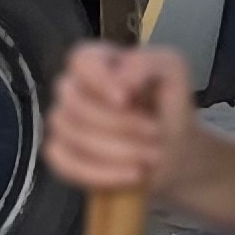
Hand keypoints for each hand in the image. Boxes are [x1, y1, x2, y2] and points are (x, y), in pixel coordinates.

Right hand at [47, 41, 195, 197]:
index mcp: (96, 61)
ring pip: (74, 135)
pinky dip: (102, 173)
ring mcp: (62, 122)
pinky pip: (66, 164)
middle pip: (75, 102)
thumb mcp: (172, 71)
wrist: (173, 149)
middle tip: (156, 134)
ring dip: (120, 150)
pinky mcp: (60, 155)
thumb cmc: (168, 105)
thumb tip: (121, 78)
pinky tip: (132, 174)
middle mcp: (72, 88)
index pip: (80, 60)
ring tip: (153, 155)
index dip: (99, 80)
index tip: (127, 99)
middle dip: (121, 123)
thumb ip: (147, 63)